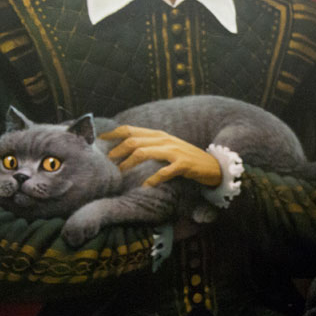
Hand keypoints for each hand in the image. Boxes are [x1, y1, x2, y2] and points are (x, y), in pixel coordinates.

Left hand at [101, 125, 222, 186]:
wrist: (214, 166)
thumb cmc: (187, 159)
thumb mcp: (168, 148)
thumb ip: (151, 145)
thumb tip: (128, 148)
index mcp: (160, 135)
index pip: (131, 130)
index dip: (114, 134)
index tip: (100, 140)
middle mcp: (165, 140)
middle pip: (134, 141)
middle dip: (117, 151)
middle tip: (108, 162)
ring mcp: (175, 151)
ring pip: (144, 152)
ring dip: (129, 162)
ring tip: (121, 172)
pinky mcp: (184, 165)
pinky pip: (164, 171)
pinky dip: (153, 179)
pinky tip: (146, 185)